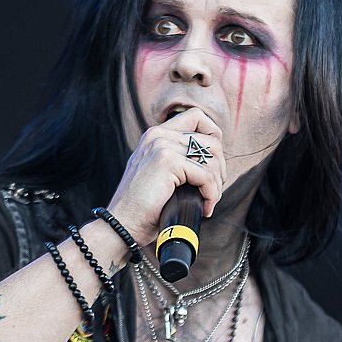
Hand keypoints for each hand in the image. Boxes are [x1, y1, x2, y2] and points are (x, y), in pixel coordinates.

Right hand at [107, 108, 226, 245]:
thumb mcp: (160, 175)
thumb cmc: (144, 207)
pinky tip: (205, 208)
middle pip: (211, 140)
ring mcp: (161, 145)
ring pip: (212, 159)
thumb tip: (214, 161)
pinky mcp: (167, 161)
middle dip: (219, 168)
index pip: (197, 116)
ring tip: (208, 202)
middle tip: (213, 190)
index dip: (213, 137)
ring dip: (216, 185)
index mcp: (156, 135)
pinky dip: (211, 194)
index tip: (213, 164)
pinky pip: (206, 176)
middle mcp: (158, 135)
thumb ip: (178, 159)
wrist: (122, 224)